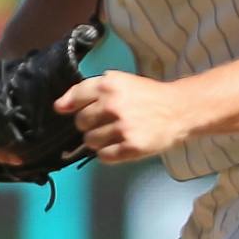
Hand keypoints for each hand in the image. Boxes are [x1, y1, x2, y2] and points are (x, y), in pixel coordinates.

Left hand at [55, 71, 192, 163]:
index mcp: (109, 84)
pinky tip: (122, 144)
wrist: (179, 110)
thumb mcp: (120, 83)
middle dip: (90, 124)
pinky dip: (109, 153)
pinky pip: (103, 156)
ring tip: (117, 133)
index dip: (74, 107)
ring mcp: (122, 127)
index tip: (76, 111)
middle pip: (80, 123)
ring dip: (99, 140)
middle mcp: (113, 104)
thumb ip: (89, 91)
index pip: (75, 98)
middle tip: (108, 122)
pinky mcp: (131, 147)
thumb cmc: (147, 97)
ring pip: (90, 141)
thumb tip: (59, 107)